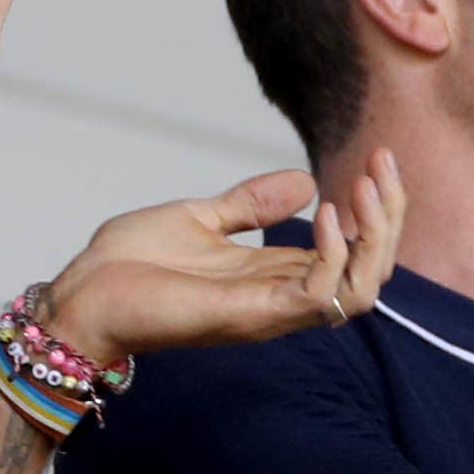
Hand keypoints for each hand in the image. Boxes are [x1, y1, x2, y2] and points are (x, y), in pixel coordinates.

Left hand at [44, 151, 407, 364]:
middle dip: (389, 218)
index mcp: (275, 273)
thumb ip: (250, 204)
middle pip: (371, 272)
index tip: (376, 159)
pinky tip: (326, 214)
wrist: (83, 294)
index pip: (355, 252)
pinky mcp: (253, 314)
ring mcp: (271, 309)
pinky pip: (319, 296)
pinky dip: (335, 256)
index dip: (377, 209)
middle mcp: (283, 296)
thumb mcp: (199, 218)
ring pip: (360, 291)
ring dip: (376, 238)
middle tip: (382, 166)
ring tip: (363, 190)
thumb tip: (304, 182)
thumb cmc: (129, 265)